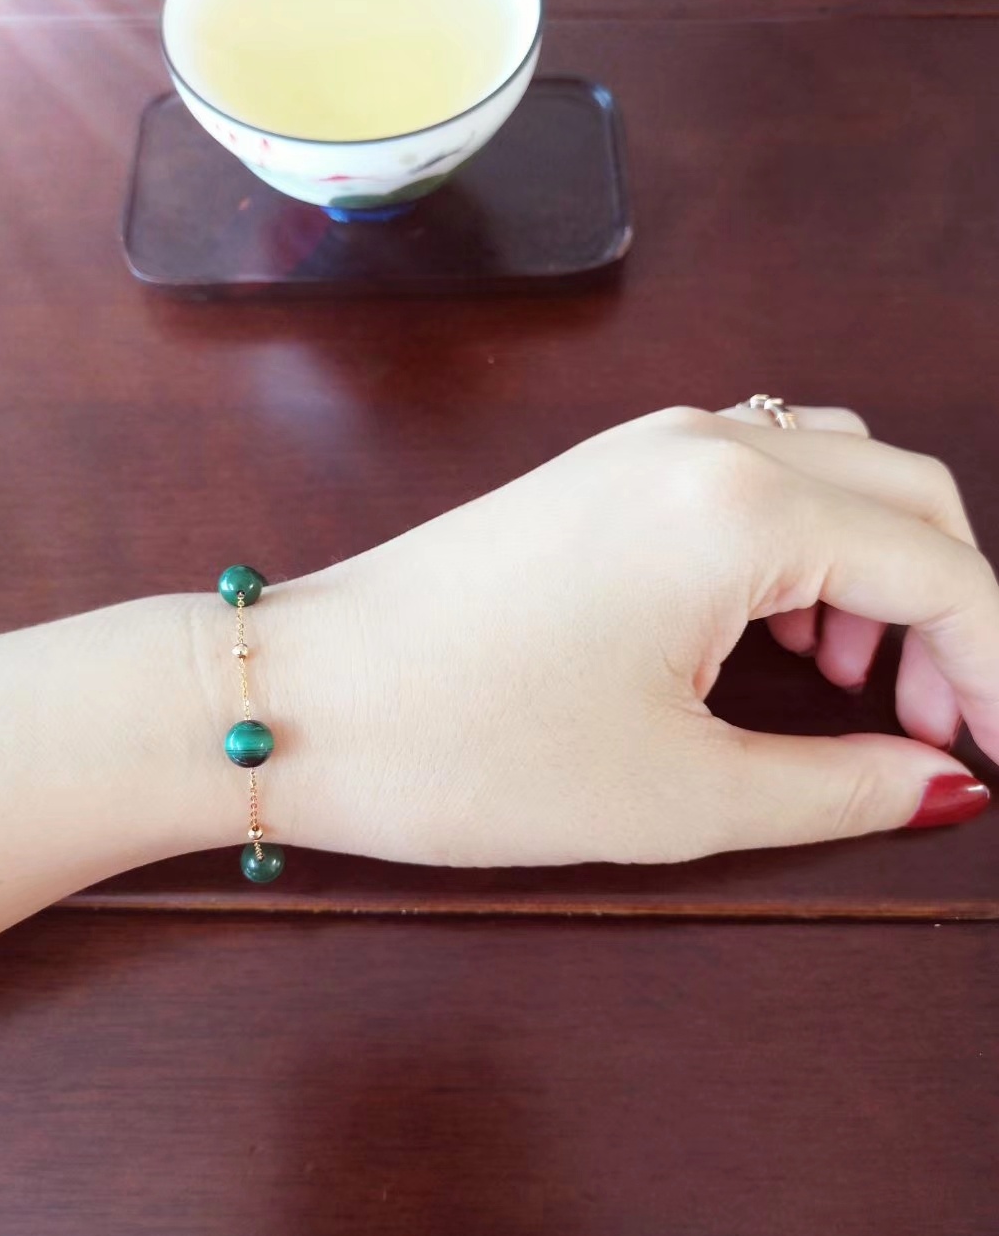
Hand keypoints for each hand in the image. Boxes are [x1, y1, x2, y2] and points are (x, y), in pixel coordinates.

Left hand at [266, 405, 995, 865]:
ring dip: (876, 573)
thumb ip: (842, 785)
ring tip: (852, 689)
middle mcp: (707, 444)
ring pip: (833, 476)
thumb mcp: (681, 791)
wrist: (302, 697)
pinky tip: (773, 639)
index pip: (941, 567)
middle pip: (903, 495)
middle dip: (950, 611)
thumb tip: (942, 782)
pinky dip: (802, 551)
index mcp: (744, 508)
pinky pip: (754, 480)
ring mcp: (648, 445)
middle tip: (938, 726)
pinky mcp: (605, 471)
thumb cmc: (473, 748)